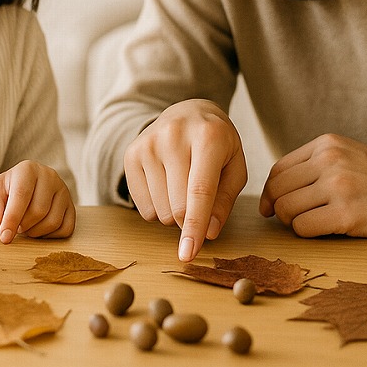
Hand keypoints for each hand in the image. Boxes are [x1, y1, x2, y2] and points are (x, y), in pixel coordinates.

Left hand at [0, 160, 75, 242]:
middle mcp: (50, 176)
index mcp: (28, 169)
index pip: (22, 195)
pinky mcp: (72, 206)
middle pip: (39, 211)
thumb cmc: (6, 192)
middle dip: (23, 226)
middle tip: (15, 226)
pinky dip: (50, 236)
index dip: (12, 218)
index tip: (4, 237)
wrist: (24, 189)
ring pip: (53, 222)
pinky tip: (39, 229)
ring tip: (26, 226)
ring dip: (35, 233)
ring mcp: (64, 191)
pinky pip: (66, 229)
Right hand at [122, 98, 247, 262]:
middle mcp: (174, 137)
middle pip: (177, 206)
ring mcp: (148, 144)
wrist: (188, 112)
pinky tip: (166, 184)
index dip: (195, 226)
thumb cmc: (217, 144)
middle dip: (190, 219)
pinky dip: (158, 207)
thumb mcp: (234, 166)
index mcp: (208, 138)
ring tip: (183, 185)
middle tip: (200, 201)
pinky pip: (143, 207)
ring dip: (174, 213)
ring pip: (159, 210)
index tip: (189, 254)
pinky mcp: (131, 154)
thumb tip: (209, 233)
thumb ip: (225, 200)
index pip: (199, 192)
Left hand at [258, 134, 366, 237]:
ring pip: (286, 210)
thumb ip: (316, 164)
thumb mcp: (349, 155)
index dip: (271, 193)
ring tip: (315, 223)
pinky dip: (308, 234)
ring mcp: (338, 186)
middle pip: (278, 190)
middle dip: (279, 209)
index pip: (279, 169)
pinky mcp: (347, 214)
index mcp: (327, 143)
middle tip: (294, 220)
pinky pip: (303, 228)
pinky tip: (326, 231)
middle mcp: (329, 160)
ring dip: (294, 223)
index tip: (272, 208)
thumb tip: (276, 192)